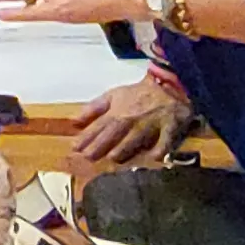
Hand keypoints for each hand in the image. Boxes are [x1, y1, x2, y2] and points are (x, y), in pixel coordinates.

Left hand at [72, 62, 192, 165]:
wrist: (169, 85)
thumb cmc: (139, 94)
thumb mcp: (113, 96)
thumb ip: (93, 109)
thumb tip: (74, 122)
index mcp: (118, 112)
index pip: (99, 128)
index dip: (86, 138)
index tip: (75, 148)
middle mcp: (132, 120)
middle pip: (114, 135)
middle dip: (100, 146)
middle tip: (88, 157)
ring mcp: (151, 125)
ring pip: (136, 139)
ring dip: (124, 149)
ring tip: (113, 159)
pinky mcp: (170, 129)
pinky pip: (165, 140)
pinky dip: (160, 148)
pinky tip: (154, 157)